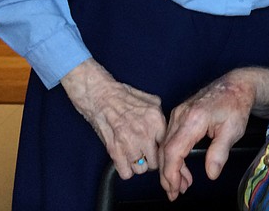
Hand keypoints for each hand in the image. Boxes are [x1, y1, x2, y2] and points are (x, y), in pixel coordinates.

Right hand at [61, 58, 166, 179]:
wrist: (100, 95)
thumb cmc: (122, 96)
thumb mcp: (151, 101)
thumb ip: (161, 116)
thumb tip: (168, 129)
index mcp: (156, 120)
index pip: (167, 147)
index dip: (162, 150)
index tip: (158, 150)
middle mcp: (144, 133)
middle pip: (155, 162)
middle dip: (151, 160)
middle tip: (146, 154)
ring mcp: (129, 143)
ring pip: (141, 170)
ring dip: (138, 165)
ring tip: (134, 156)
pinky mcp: (114, 150)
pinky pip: (126, 173)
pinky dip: (125, 169)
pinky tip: (125, 160)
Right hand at [159, 72, 255, 201]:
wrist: (237, 85)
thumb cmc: (236, 105)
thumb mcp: (233, 130)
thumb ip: (220, 153)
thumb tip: (211, 174)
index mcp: (193, 118)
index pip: (173, 150)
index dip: (171, 173)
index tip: (176, 189)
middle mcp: (181, 114)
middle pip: (165, 149)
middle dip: (168, 175)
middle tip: (175, 193)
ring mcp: (178, 113)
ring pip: (165, 145)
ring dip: (170, 167)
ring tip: (182, 185)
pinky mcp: (179, 114)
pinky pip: (170, 138)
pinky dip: (173, 156)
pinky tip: (182, 169)